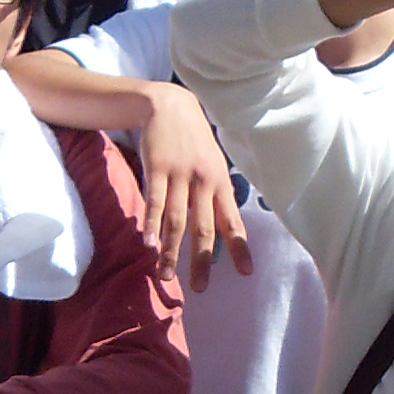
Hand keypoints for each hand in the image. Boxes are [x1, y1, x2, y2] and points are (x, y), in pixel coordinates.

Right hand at [138, 86, 251, 282]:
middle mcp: (204, 181)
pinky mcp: (157, 167)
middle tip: (200, 288)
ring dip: (171, 250)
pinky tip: (148, 244)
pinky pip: (154, 201)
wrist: (170, 106)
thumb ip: (215, 197)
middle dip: (202, 260)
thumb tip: (222, 232)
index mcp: (221, 183)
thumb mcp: (213, 166)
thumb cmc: (194, 143)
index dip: (239, 247)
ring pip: (176, 220)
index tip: (246, 272)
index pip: (232, 221)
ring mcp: (180, 175)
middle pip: (204, 228)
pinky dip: (151, 224)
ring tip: (166, 275)